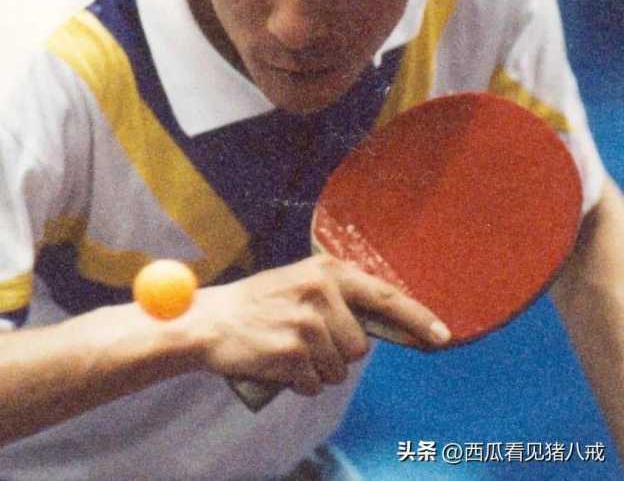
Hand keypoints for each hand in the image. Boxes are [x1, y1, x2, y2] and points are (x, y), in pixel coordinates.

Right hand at [188, 255, 449, 396]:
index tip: (443, 336)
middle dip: (337, 353)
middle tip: (302, 339)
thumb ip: (338, 297)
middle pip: (359, 346)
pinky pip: (316, 384)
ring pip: (339, 369)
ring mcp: (307, 322)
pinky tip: (280, 364)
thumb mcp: (300, 284)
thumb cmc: (257, 305)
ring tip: (287, 348)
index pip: (384, 295)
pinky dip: (301, 384)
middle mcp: (321, 292)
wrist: (211, 321)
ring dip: (318, 370)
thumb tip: (383, 323)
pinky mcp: (293, 351)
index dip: (417, 318)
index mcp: (327, 271)